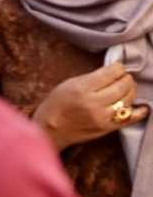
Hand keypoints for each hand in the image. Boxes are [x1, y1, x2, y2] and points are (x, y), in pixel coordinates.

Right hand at [32, 62, 148, 149]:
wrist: (52, 129)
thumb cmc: (58, 103)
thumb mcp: (69, 84)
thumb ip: (92, 78)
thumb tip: (113, 72)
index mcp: (82, 89)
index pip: (111, 73)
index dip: (118, 67)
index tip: (118, 67)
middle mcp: (94, 103)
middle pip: (122, 86)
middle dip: (127, 78)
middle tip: (124, 77)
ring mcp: (103, 117)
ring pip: (128, 99)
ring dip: (131, 91)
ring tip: (127, 88)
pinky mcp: (108, 128)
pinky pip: (130, 119)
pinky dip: (140, 112)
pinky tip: (143, 107)